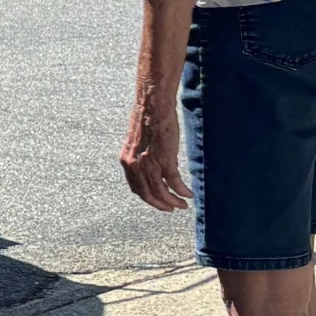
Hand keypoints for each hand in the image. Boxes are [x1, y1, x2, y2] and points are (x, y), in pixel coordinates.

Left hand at [120, 88, 189, 212]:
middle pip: (147, 194)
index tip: (157, 202)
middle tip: (170, 209)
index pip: (136, 187)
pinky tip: (188, 194)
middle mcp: (135, 165)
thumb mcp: (139, 142)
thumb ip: (144, 157)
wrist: (152, 106)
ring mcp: (149, 164)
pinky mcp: (164, 160)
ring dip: (172, 202)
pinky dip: (182, 191)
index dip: (147, 197)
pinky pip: (174, 183)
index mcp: (127, 160)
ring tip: (182, 205)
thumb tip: (160, 168)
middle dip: (160, 204)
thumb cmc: (147, 118)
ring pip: (161, 192)